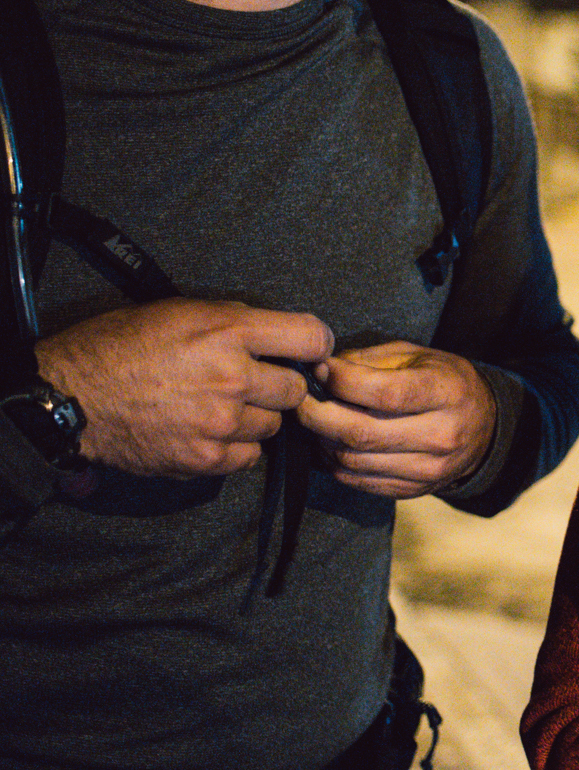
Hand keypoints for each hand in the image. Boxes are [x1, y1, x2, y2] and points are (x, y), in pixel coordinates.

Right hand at [35, 298, 332, 477]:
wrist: (73, 398)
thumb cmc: (120, 347)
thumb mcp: (180, 311)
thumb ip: (235, 322)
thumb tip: (277, 336)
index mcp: (228, 332)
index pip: (311, 336)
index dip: (315, 345)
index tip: (307, 352)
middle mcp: (233, 377)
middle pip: (296, 389)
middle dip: (278, 386)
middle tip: (250, 384)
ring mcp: (222, 422)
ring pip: (273, 425)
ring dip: (255, 418)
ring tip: (219, 408)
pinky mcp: (207, 458)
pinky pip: (249, 456)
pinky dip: (236, 447)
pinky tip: (209, 432)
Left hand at [296, 341, 496, 498]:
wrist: (484, 427)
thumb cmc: (443, 381)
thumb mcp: (418, 356)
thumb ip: (370, 360)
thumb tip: (321, 371)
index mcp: (447, 393)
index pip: (384, 393)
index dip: (342, 381)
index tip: (320, 369)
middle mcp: (442, 435)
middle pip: (362, 433)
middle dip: (318, 415)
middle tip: (300, 400)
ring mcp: (429, 469)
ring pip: (353, 460)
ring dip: (322, 440)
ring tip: (316, 420)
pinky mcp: (413, 490)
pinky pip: (358, 481)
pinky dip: (334, 462)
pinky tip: (332, 442)